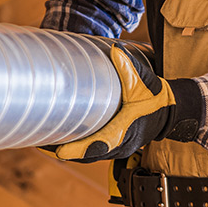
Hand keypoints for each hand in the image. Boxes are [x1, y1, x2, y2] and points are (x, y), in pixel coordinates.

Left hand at [39, 44, 190, 161]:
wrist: (169, 112)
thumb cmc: (156, 99)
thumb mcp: (144, 83)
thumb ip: (130, 69)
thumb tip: (116, 51)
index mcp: (125, 131)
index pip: (99, 146)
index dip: (79, 150)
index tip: (59, 151)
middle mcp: (119, 145)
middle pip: (86, 155)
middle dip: (62, 150)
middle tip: (38, 140)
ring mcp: (115, 148)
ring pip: (86, 155)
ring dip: (66, 149)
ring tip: (42, 139)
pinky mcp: (112, 146)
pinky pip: (90, 151)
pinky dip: (74, 147)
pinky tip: (58, 138)